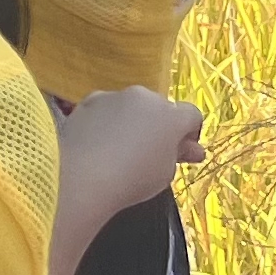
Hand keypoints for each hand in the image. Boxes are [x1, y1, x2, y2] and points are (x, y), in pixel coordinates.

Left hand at [54, 88, 204, 228]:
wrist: (82, 175)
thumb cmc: (132, 179)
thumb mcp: (166, 172)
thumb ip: (179, 154)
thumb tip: (193, 149)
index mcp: (169, 115)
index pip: (191, 115)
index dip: (189, 133)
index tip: (181, 150)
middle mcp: (142, 97)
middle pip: (159, 108)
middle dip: (159, 125)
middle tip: (151, 151)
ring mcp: (113, 96)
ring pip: (130, 106)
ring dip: (132, 120)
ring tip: (121, 150)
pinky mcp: (87, 101)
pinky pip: (105, 108)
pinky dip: (106, 120)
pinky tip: (99, 143)